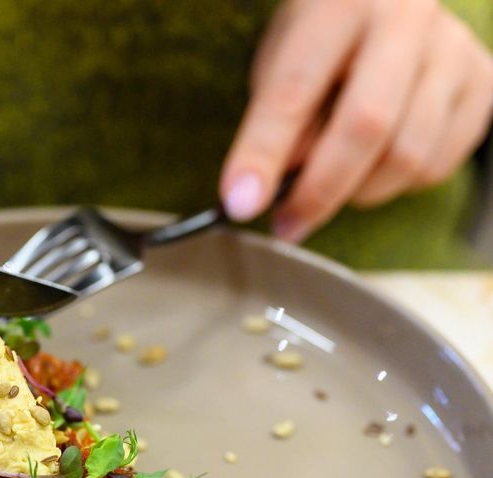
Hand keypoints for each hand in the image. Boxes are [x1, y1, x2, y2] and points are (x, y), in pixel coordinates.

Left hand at [220, 0, 492, 242]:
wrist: (386, 7)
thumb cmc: (321, 44)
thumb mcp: (282, 68)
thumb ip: (277, 125)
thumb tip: (268, 192)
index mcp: (338, 5)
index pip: (294, 91)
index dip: (262, 155)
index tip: (239, 204)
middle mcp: (405, 18)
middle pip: (366, 127)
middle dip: (319, 192)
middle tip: (286, 225)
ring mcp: (452, 49)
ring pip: (408, 156)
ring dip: (360, 192)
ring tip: (332, 183)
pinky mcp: (482, 81)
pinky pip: (439, 164)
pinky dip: (399, 184)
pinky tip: (376, 164)